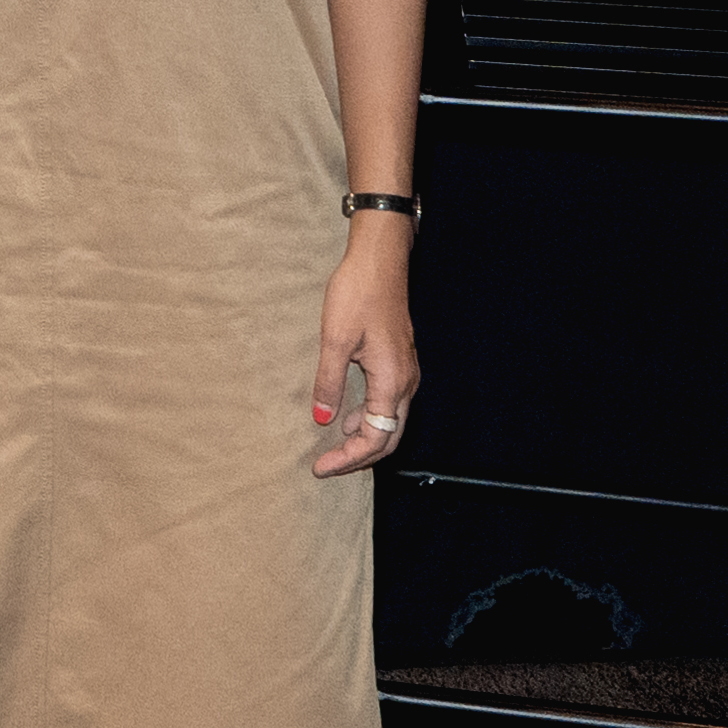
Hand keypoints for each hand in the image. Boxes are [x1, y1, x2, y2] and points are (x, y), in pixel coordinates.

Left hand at [304, 219, 413, 480]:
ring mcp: (405, 371)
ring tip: (334, 448)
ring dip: (364, 439)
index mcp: (392, 380)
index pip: (376, 437)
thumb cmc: (358, 293)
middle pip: (388, 435)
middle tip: (327, 466)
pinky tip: (347, 417)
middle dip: (358, 457)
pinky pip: (388, 402)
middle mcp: (405, 381)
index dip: (350, 458)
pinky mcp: (399, 361)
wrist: (380, 260)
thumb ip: (329, 383)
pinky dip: (369, 418)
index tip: (321, 467)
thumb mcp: (335, 339)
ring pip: (390, 420)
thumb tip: (322, 419)